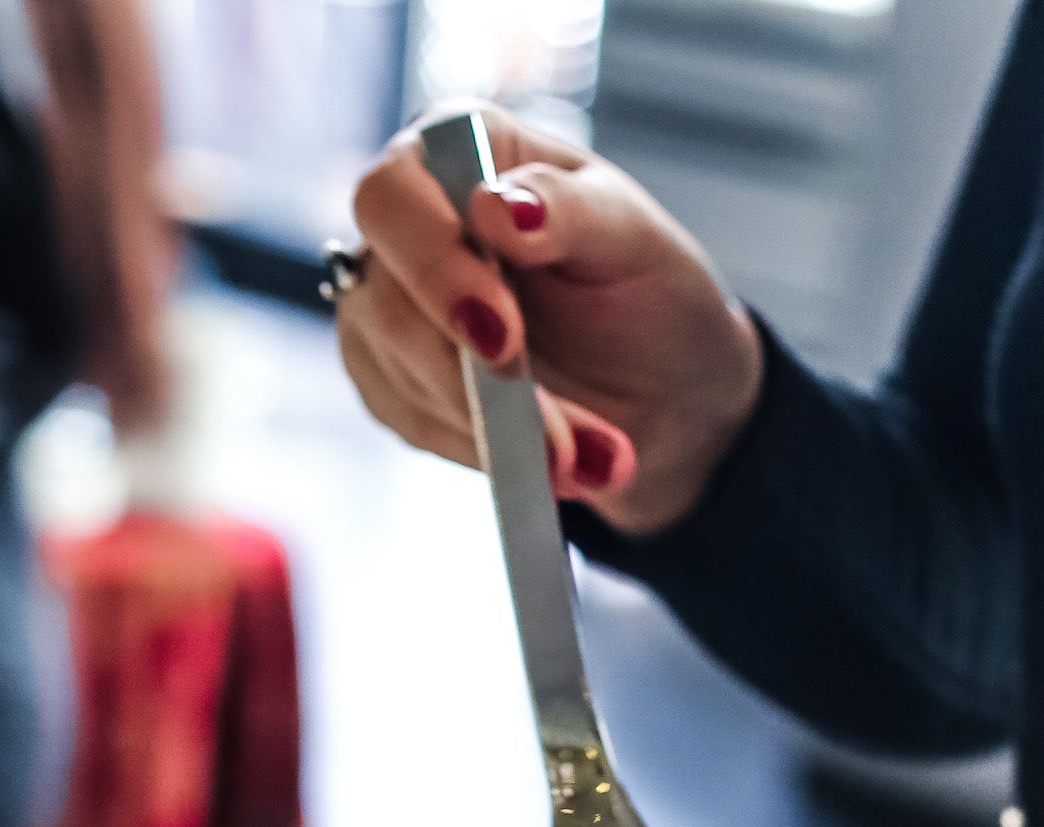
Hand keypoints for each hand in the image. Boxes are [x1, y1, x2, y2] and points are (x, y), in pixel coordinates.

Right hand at [335, 108, 761, 531]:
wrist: (660, 389)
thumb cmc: (645, 290)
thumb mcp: (633, 239)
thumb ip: (569, 210)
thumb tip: (496, 208)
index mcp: (457, 150)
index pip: (393, 193)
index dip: (435, 265)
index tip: (503, 333)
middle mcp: (406, 223)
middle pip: (383, 299)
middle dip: (470, 375)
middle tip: (555, 437)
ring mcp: (387, 306)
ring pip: (399, 373)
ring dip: (496, 429)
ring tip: (587, 460)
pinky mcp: (390, 381)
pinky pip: (414, 423)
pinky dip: (486, 450)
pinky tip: (547, 458)